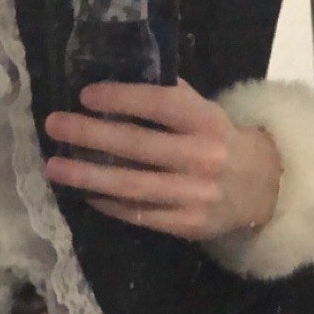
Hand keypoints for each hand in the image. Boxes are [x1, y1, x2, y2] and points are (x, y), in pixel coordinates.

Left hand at [44, 80, 280, 239]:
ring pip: (132, 185)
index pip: (158, 105)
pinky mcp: (186, 225)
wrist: (259, 187)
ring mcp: (193, 195)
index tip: (85, 95)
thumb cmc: (217, 140)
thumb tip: (110, 88)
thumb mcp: (202, 111)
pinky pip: (139, 214)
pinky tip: (84, 192)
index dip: (120, 98)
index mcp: (205, 120)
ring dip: (88, 176)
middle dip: (90, 136)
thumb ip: (166, 99)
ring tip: (55, 168)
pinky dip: (108, 203)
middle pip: (137, 146)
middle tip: (54, 126)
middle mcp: (200, 158)